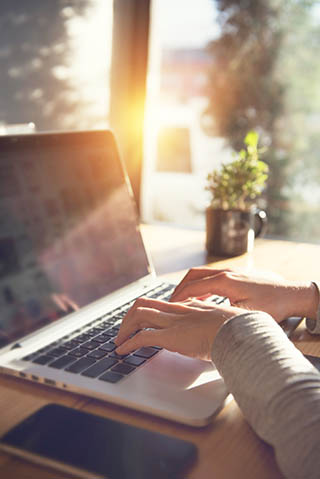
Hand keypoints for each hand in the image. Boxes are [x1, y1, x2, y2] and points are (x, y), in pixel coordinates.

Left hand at [114, 297, 243, 360]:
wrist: (241, 331)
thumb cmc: (238, 330)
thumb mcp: (223, 323)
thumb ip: (213, 325)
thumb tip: (214, 334)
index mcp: (190, 307)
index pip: (162, 305)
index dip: (148, 312)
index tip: (142, 321)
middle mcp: (178, 311)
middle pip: (144, 304)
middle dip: (129, 317)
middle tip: (124, 330)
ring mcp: (173, 322)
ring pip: (139, 316)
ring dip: (125, 329)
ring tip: (119, 342)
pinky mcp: (170, 336)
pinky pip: (142, 338)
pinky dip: (128, 344)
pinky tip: (122, 351)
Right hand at [171, 268, 318, 322]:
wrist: (292, 293)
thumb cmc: (273, 304)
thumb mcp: (245, 314)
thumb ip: (221, 314)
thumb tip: (204, 319)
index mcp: (225, 281)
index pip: (192, 286)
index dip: (178, 297)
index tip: (169, 306)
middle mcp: (226, 273)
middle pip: (193, 275)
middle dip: (179, 288)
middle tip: (170, 301)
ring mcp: (232, 272)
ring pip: (202, 275)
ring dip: (190, 286)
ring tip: (182, 300)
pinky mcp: (237, 275)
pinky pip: (212, 277)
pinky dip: (202, 286)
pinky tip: (202, 298)